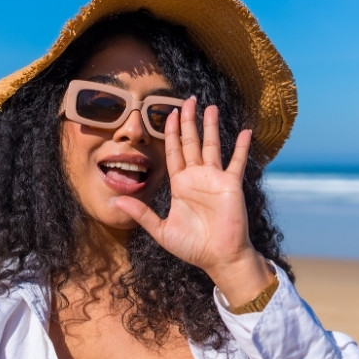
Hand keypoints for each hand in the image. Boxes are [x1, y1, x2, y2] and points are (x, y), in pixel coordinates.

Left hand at [113, 97, 274, 302]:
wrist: (218, 258)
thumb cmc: (192, 247)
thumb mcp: (160, 230)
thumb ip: (141, 213)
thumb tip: (115, 200)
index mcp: (180, 184)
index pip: (173, 152)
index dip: (171, 133)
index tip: (169, 114)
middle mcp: (197, 177)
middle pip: (191, 142)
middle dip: (188, 121)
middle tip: (188, 100)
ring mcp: (215, 179)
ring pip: (212, 145)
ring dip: (211, 126)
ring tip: (210, 106)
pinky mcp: (231, 185)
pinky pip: (236, 162)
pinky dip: (240, 147)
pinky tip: (244, 131)